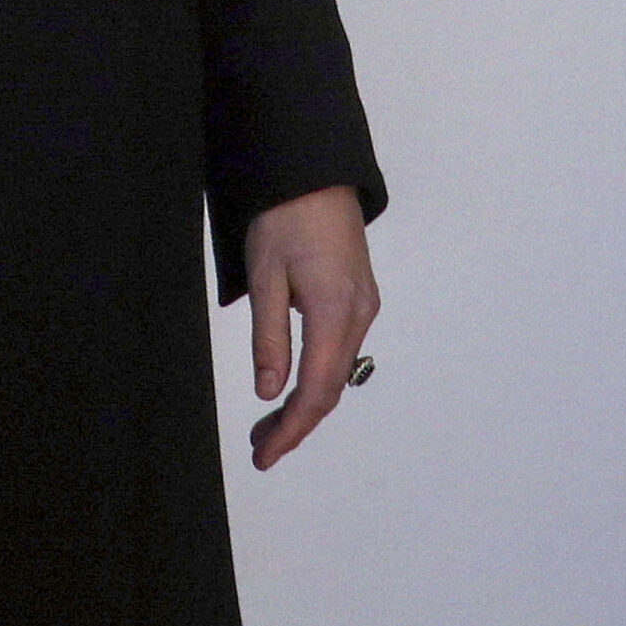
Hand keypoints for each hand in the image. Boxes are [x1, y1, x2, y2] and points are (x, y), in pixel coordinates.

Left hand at [245, 185, 379, 471]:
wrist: (313, 171)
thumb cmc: (285, 215)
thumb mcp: (265, 276)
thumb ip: (269, 338)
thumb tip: (269, 393)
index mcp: (335, 311)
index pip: (316, 391)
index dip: (291, 430)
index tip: (265, 455)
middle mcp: (359, 314)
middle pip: (331, 388)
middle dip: (296, 423)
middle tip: (260, 446)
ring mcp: (364, 305)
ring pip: (339, 372)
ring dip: (307, 402)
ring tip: (270, 423)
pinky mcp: (360, 295)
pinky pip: (342, 349)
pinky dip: (319, 375)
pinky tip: (296, 382)